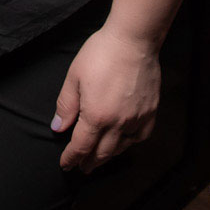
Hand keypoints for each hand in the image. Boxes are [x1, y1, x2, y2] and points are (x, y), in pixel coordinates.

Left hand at [51, 24, 160, 172]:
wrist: (133, 40)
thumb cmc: (100, 53)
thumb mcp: (74, 76)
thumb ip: (66, 105)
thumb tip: (58, 128)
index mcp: (96, 116)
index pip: (81, 147)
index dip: (72, 158)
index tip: (66, 165)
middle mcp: (118, 123)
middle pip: (102, 153)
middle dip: (90, 163)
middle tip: (82, 168)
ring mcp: (136, 119)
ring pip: (121, 148)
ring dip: (108, 156)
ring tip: (100, 158)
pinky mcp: (151, 112)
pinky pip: (140, 136)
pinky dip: (130, 143)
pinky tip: (125, 142)